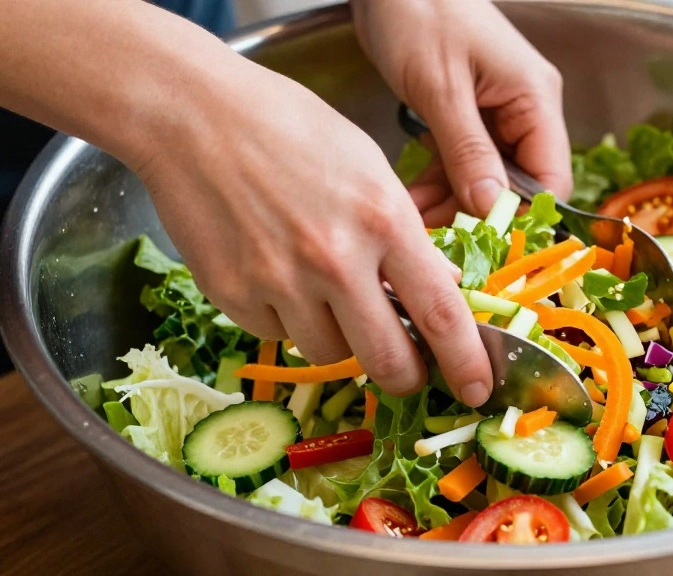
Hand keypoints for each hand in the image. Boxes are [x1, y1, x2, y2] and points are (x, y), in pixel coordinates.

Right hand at [132, 60, 492, 405]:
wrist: (194, 114)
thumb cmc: (290, 127)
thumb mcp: (370, 168)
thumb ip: (406, 234)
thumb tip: (439, 286)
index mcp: (383, 220)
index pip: (441, 313)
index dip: (466, 362)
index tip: (479, 389)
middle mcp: (336, 261)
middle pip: (388, 360)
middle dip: (406, 375)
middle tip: (408, 369)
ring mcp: (281, 283)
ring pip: (331, 354)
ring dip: (341, 337)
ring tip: (324, 288)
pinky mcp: (234, 297)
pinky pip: (278, 334)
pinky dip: (288, 317)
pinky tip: (276, 271)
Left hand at [353, 0, 571, 225]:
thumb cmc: (419, 12)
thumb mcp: (441, 88)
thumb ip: (468, 151)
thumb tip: (491, 208)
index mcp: (535, 99)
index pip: (549, 179)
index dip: (520, 216)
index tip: (481, 242)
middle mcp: (524, 111)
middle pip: (516, 185)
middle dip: (476, 215)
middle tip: (436, 240)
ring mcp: (496, 115)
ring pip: (485, 180)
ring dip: (449, 204)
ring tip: (412, 221)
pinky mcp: (467, 116)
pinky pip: (462, 164)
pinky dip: (437, 184)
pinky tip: (410, 200)